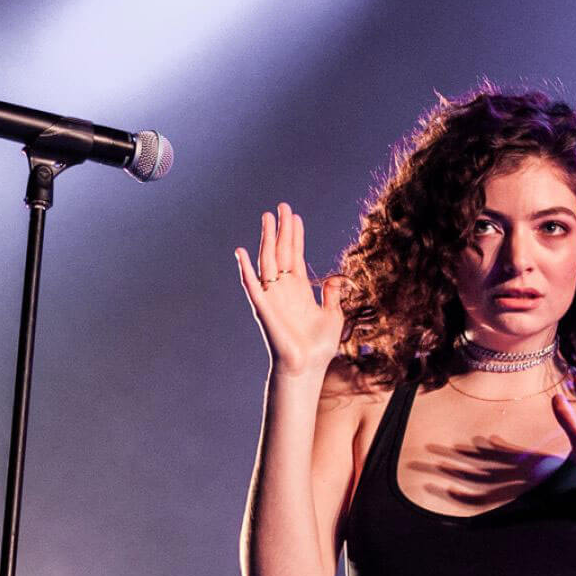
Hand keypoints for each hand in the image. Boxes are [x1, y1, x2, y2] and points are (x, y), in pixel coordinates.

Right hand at [235, 202, 349, 375]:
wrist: (307, 368)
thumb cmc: (319, 348)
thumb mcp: (333, 316)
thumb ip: (331, 295)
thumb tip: (333, 277)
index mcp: (299, 290)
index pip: (295, 255)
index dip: (295, 236)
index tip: (295, 216)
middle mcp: (284, 290)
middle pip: (281, 252)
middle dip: (281, 229)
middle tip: (282, 206)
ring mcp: (272, 297)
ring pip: (268, 261)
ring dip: (266, 239)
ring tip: (268, 217)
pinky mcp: (263, 308)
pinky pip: (251, 286)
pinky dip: (245, 269)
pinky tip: (242, 253)